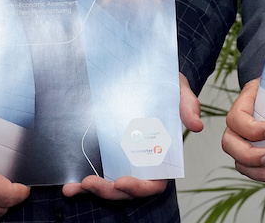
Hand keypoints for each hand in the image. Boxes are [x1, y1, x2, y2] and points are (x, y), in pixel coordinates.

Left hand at [62, 74, 202, 199]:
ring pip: (109, 186)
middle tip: (90, 183)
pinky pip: (94, 173)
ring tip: (75, 187)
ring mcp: (121, 160)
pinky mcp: (105, 153)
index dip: (139, 187)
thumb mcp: (178, 89)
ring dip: (92, 191)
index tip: (123, 181)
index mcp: (162, 155)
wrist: (142, 73)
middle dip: (110, 191)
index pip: (154, 182)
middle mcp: (141, 162)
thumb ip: (187, 105)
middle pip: (127, 189)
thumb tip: (196, 125)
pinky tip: (68, 186)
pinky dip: (80, 185)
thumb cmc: (164, 86)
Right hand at [220, 79, 264, 185]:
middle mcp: (237, 126)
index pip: (237, 119)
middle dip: (251, 156)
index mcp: (243, 104)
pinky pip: (256, 172)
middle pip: (230, 145)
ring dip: (262, 172)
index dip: (252, 129)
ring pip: (241, 163)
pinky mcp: (253, 157)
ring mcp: (243, 143)